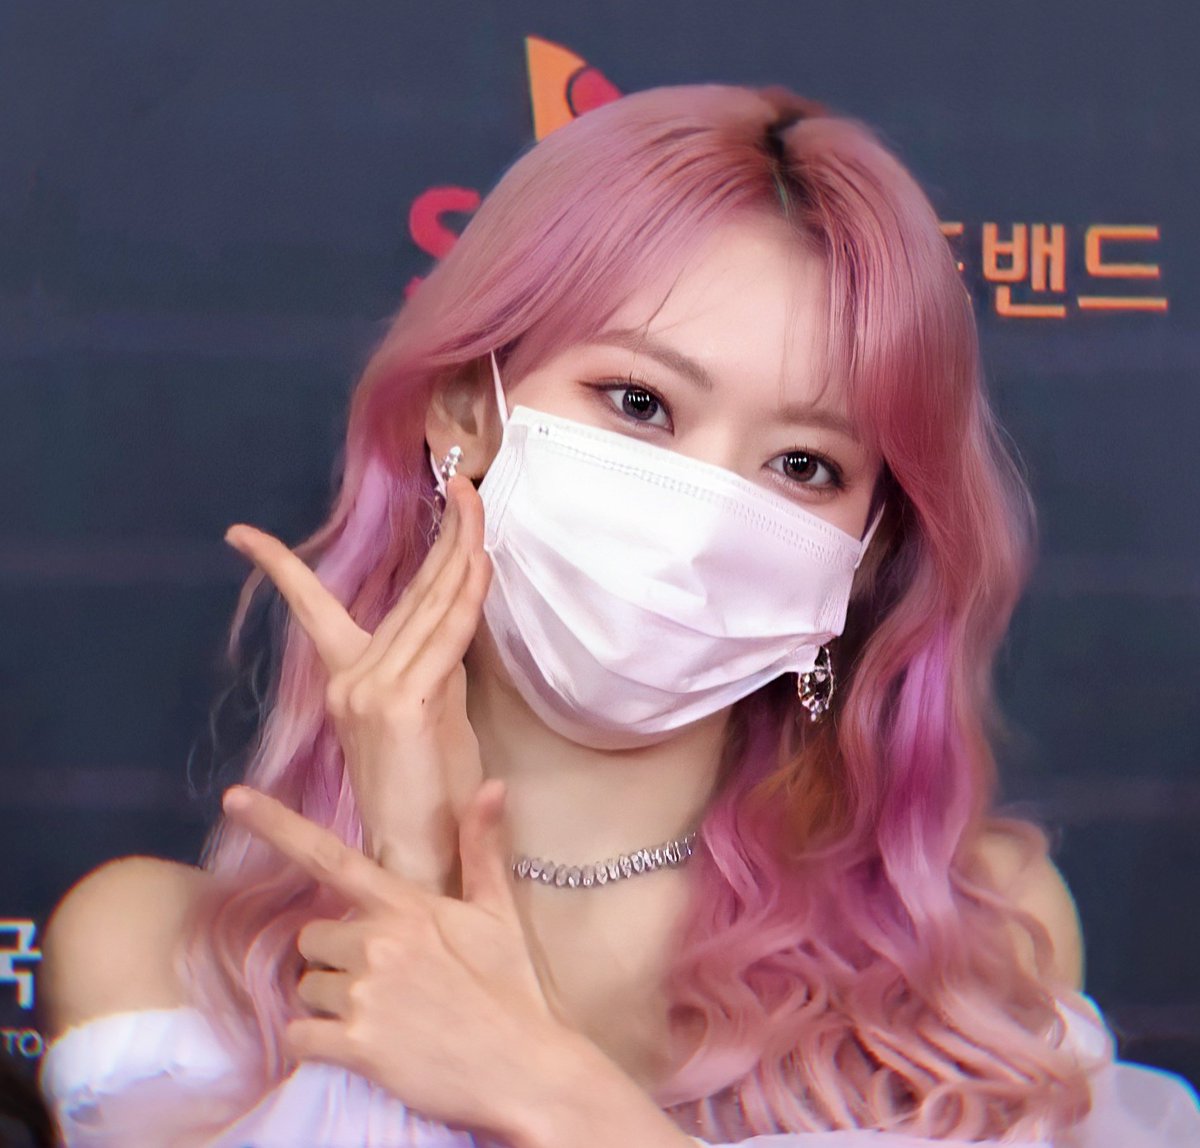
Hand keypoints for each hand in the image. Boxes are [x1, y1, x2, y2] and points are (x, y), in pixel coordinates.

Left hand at [220, 779, 576, 1142]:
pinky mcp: (358, 1045)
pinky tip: (357, 1046)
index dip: (277, 824)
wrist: (523, 1066)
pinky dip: (316, 1043)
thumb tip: (493, 785)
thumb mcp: (498, 911)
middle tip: (382, 979)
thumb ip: (482, 847)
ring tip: (381, 1015)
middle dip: (336, 957)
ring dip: (331, 1003)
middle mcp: (379, 941)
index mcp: (407, 904)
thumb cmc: (511, 986)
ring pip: (306, 988)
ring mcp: (366, 993)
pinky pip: (300, 1035)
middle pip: (313, 936)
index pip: (330, 856)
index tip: (234, 798)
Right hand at [223, 474, 491, 891]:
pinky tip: (480, 560)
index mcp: (347, 679)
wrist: (418, 853)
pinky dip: (467, 596)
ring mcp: (373, 689)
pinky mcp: (404, 703)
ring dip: (462, 550)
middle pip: (405, 591)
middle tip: (459, 487)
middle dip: (441, 534)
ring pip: (429, 605)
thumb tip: (455, 614)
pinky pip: (445, 636)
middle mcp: (351, 678)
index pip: (312, 609)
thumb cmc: (427, 788)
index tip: (242, 535)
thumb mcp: (431, 710)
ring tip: (474, 505)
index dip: (280, 568)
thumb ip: (436, 660)